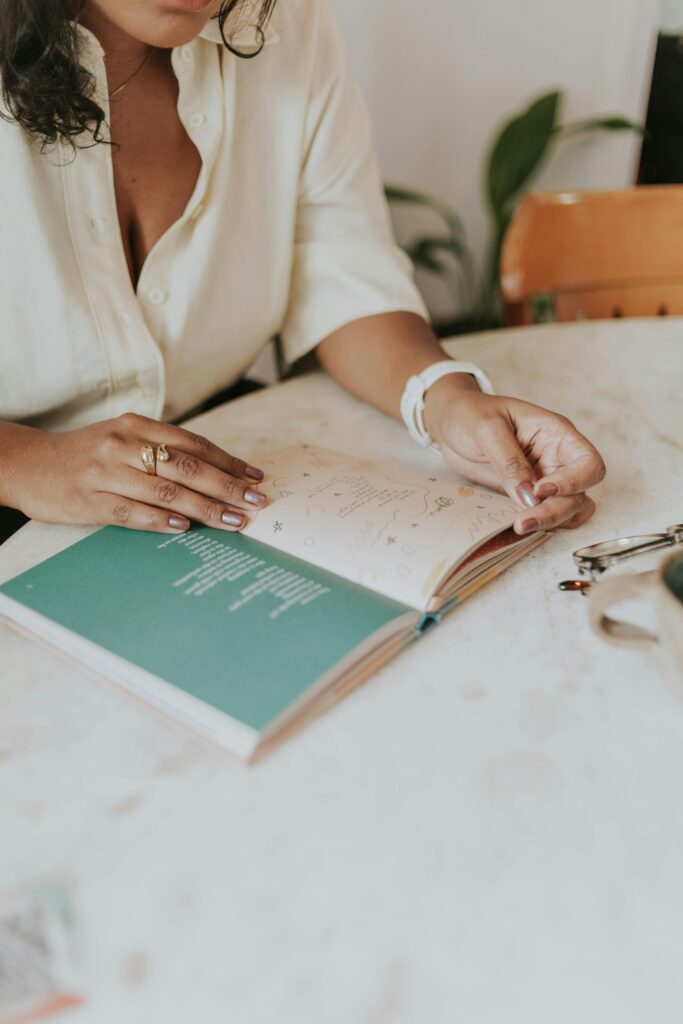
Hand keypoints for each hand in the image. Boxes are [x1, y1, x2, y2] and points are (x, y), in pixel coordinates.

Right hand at [2, 413, 266, 533]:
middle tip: (255, 502)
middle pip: (186, 467)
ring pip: (165, 491)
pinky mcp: (90, 500)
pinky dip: (161, 520)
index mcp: (137, 425)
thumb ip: (162, 451)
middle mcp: (123, 444)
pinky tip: (185, 528)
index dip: (228, 462)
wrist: (30, 464)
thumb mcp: (123, 438)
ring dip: (205, 509)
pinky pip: (132, 512)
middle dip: (226, 486)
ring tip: (233, 521)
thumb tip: (214, 474)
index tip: (255, 478)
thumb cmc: (87, 454)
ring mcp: (106, 472)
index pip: (193, 444)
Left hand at [425, 385, 605, 535]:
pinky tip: (518, 524)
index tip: (540, 490)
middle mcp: (556, 458)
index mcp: (556, 434)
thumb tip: (528, 496)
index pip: (588, 463)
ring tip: (519, 526)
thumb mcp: (487, 428)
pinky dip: (539, 524)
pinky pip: (545, 514)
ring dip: (550, 522)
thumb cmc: (470, 414)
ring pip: (566, 509)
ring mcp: (543, 478)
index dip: (573, 481)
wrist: (450, 422)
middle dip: (554, 511)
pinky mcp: (526, 494)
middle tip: (523, 521)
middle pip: (578, 493)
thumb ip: (509, 460)